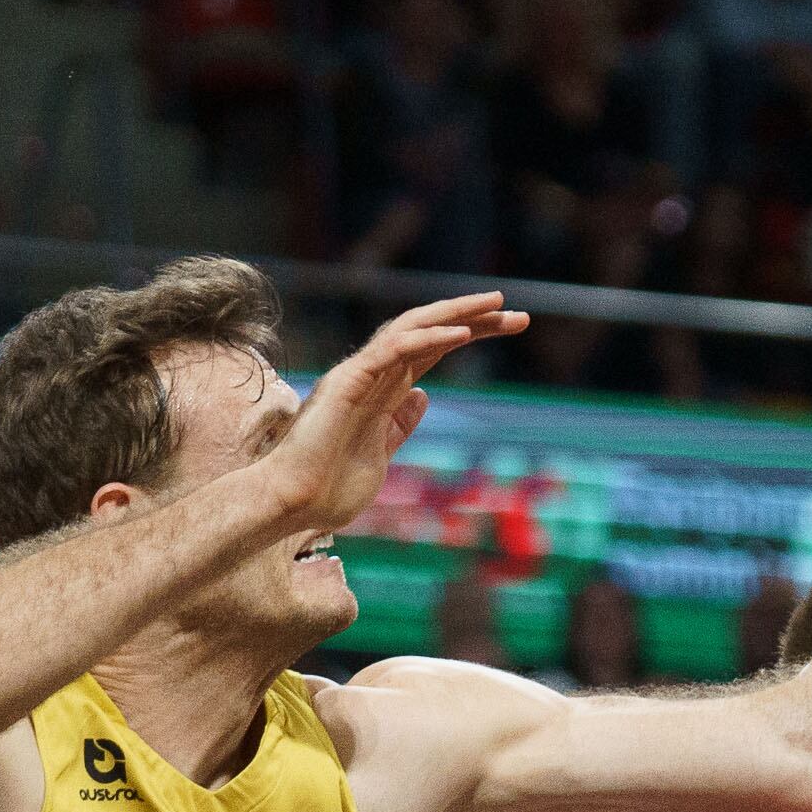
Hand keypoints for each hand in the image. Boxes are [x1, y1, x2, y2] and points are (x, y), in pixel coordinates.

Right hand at [256, 291, 530, 544]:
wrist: (290, 505)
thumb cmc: (327, 490)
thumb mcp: (380, 456)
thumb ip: (399, 425)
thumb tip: (423, 396)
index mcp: (381, 392)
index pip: (433, 351)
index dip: (470, 334)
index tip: (511, 326)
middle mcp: (371, 376)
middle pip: (429, 333)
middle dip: (474, 318)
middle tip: (521, 316)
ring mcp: (358, 376)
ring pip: (412, 329)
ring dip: (457, 315)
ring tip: (498, 306)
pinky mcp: (348, 383)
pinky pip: (394, 351)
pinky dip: (429, 339)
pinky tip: (464, 333)